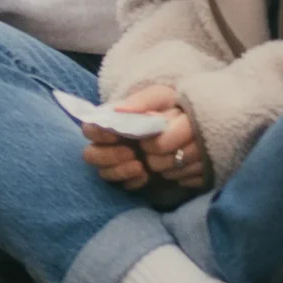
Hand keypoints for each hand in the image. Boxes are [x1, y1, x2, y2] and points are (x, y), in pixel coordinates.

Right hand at [81, 84, 205, 190]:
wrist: (193, 130)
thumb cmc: (172, 108)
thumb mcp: (161, 97)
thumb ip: (142, 100)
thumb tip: (119, 109)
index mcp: (111, 122)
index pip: (89, 128)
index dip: (98, 133)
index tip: (116, 134)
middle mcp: (109, 143)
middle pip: (90, 154)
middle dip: (109, 156)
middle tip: (131, 153)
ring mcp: (118, 161)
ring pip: (103, 172)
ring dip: (119, 170)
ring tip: (140, 165)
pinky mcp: (130, 176)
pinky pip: (122, 185)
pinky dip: (133, 181)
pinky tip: (146, 176)